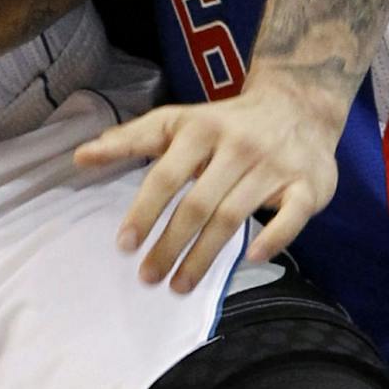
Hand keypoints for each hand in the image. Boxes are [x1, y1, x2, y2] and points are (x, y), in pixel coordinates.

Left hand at [75, 74, 343, 290]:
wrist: (297, 104)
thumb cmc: (223, 122)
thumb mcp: (176, 121)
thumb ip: (131, 140)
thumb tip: (80, 157)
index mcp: (200, 129)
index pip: (166, 175)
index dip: (144, 211)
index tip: (124, 245)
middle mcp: (237, 146)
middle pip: (198, 203)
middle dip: (170, 245)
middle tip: (148, 278)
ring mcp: (274, 166)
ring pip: (234, 216)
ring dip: (205, 255)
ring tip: (180, 285)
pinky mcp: (308, 184)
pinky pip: (291, 216)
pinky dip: (273, 238)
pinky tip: (250, 258)